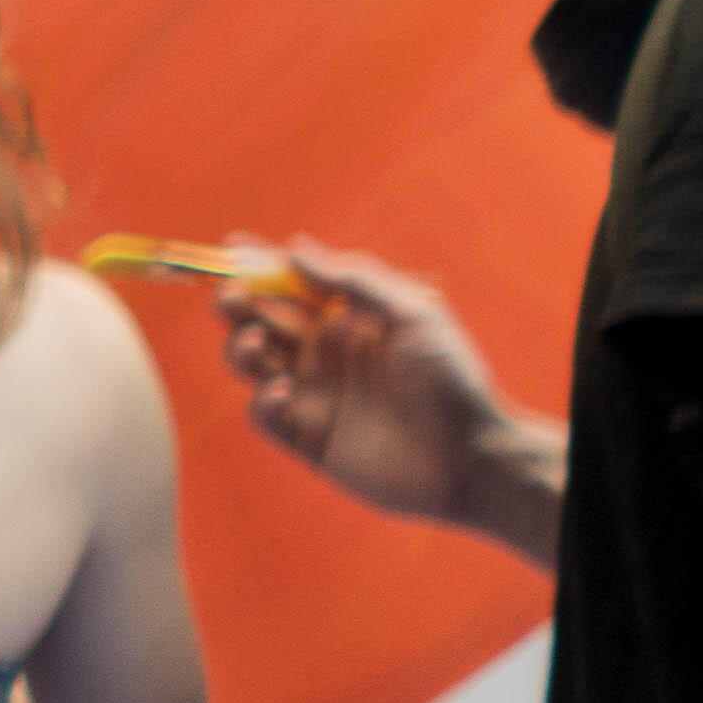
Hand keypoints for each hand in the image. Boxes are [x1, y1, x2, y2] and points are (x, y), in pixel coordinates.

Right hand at [216, 243, 540, 546]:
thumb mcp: (412, 313)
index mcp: (348, 319)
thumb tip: (295, 248)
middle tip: (233, 297)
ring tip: (255, 341)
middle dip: (239, 304)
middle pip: (261, 320)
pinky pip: (265, 415)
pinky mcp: (307, 439)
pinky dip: (261, 401)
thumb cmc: (450, 378)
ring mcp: (314, 396)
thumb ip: (354, 280)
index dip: (261, 266)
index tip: (233, 247)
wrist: (469, 456)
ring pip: (252, 364)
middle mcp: (325, 353)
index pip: (293, 286)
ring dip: (240, 347)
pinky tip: (283, 391)